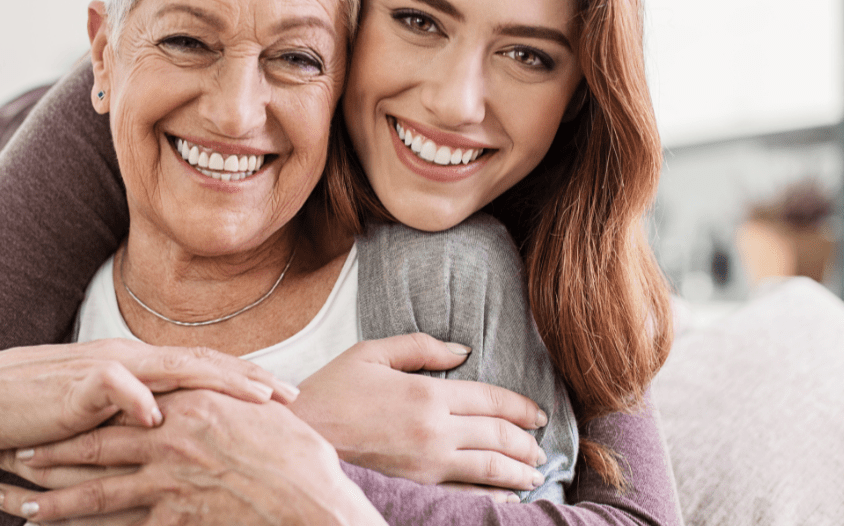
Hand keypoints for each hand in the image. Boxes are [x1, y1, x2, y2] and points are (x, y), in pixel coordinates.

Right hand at [0, 338, 297, 453]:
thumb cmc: (45, 410)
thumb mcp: (104, 412)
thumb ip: (142, 413)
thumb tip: (182, 428)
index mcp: (142, 365)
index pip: (205, 368)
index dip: (248, 380)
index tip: (287, 395)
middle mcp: (133, 360)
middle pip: (203, 364)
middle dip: (251, 380)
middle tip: (293, 396)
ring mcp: (108, 369)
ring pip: (172, 369)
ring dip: (217, 382)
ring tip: (254, 397)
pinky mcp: (77, 386)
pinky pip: (114, 388)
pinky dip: (139, 400)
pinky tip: (162, 417)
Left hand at [0, 390, 385, 525]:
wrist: (312, 502)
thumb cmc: (299, 459)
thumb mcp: (261, 414)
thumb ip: (227, 401)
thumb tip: (210, 399)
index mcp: (191, 404)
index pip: (124, 409)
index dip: (86, 414)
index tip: (53, 417)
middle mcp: (170, 437)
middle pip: (95, 446)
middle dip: (47, 451)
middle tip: (5, 454)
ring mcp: (168, 478)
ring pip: (93, 489)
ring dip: (45, 496)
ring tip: (6, 502)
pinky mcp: (173, 515)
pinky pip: (116, 525)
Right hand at [290, 333, 549, 491]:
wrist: (302, 432)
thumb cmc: (333, 389)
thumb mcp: (373, 352)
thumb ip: (421, 348)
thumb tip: (463, 350)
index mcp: (428, 393)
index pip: (491, 400)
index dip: (521, 407)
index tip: (539, 414)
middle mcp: (435, 430)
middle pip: (498, 436)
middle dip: (527, 442)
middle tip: (541, 445)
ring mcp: (427, 464)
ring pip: (489, 468)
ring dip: (519, 470)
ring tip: (535, 471)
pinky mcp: (416, 486)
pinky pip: (464, 493)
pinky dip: (490, 494)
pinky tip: (505, 495)